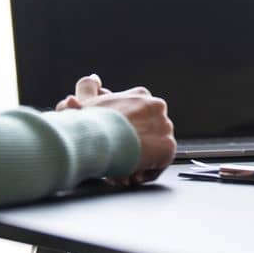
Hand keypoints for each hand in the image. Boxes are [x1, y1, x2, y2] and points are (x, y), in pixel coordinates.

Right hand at [60, 75, 175, 183]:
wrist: (97, 137)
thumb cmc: (89, 122)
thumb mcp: (85, 100)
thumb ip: (89, 87)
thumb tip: (95, 78)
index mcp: (141, 95)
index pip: (137, 117)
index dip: (123, 134)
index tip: (111, 144)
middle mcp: (157, 107)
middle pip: (146, 133)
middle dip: (131, 147)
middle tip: (114, 158)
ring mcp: (165, 126)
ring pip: (153, 149)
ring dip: (137, 161)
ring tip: (120, 169)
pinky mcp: (168, 146)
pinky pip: (159, 164)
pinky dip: (144, 172)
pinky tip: (129, 174)